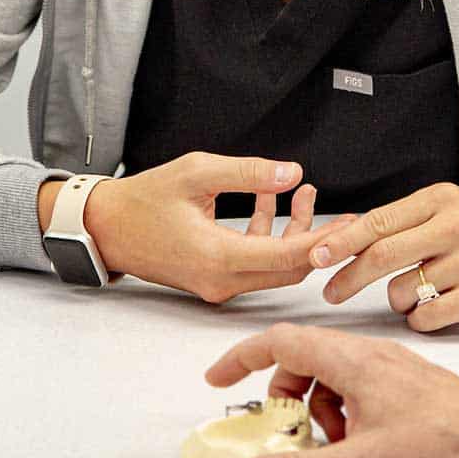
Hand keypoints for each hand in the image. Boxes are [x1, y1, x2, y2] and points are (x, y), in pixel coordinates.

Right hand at [67, 153, 351, 303]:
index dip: (324, 242)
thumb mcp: (197, 173)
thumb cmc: (144, 200)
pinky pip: (254, 263)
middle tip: (349, 215)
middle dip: (320, 241)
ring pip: (273, 267)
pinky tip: (274, 199)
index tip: (352, 225)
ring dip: (294, 233)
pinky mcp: (214, 279)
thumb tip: (293, 173)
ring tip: (310, 193)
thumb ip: (248, 173)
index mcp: (218, 258)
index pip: (286, 258)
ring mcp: (217, 284)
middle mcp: (221, 281)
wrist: (106, 228)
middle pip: (288, 270)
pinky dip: (269, 236)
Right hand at [205, 323, 458, 457]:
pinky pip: (357, 385)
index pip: (281, 342)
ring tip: (331, 445)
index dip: (241, 359)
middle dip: (283, 397)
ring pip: (331, 374)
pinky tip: (358, 443)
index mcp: (354, 361)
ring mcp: (390, 366)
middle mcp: (370, 354)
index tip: (217, 380)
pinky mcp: (405, 382)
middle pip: (303, 358)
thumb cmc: (447, 444)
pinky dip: (343, 412)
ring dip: (316, 408)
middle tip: (284, 434)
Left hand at [309, 183, 458, 329]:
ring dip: (397, 302)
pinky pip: (427, 317)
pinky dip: (420, 320)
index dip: (342, 241)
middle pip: (382, 254)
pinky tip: (435, 311)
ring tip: (419, 295)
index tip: (315, 256)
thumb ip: (404, 224)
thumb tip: (344, 240)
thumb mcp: (449, 214)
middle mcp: (454, 225)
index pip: (378, 221)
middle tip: (330, 292)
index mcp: (440, 200)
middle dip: (348, 277)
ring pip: (402, 292)